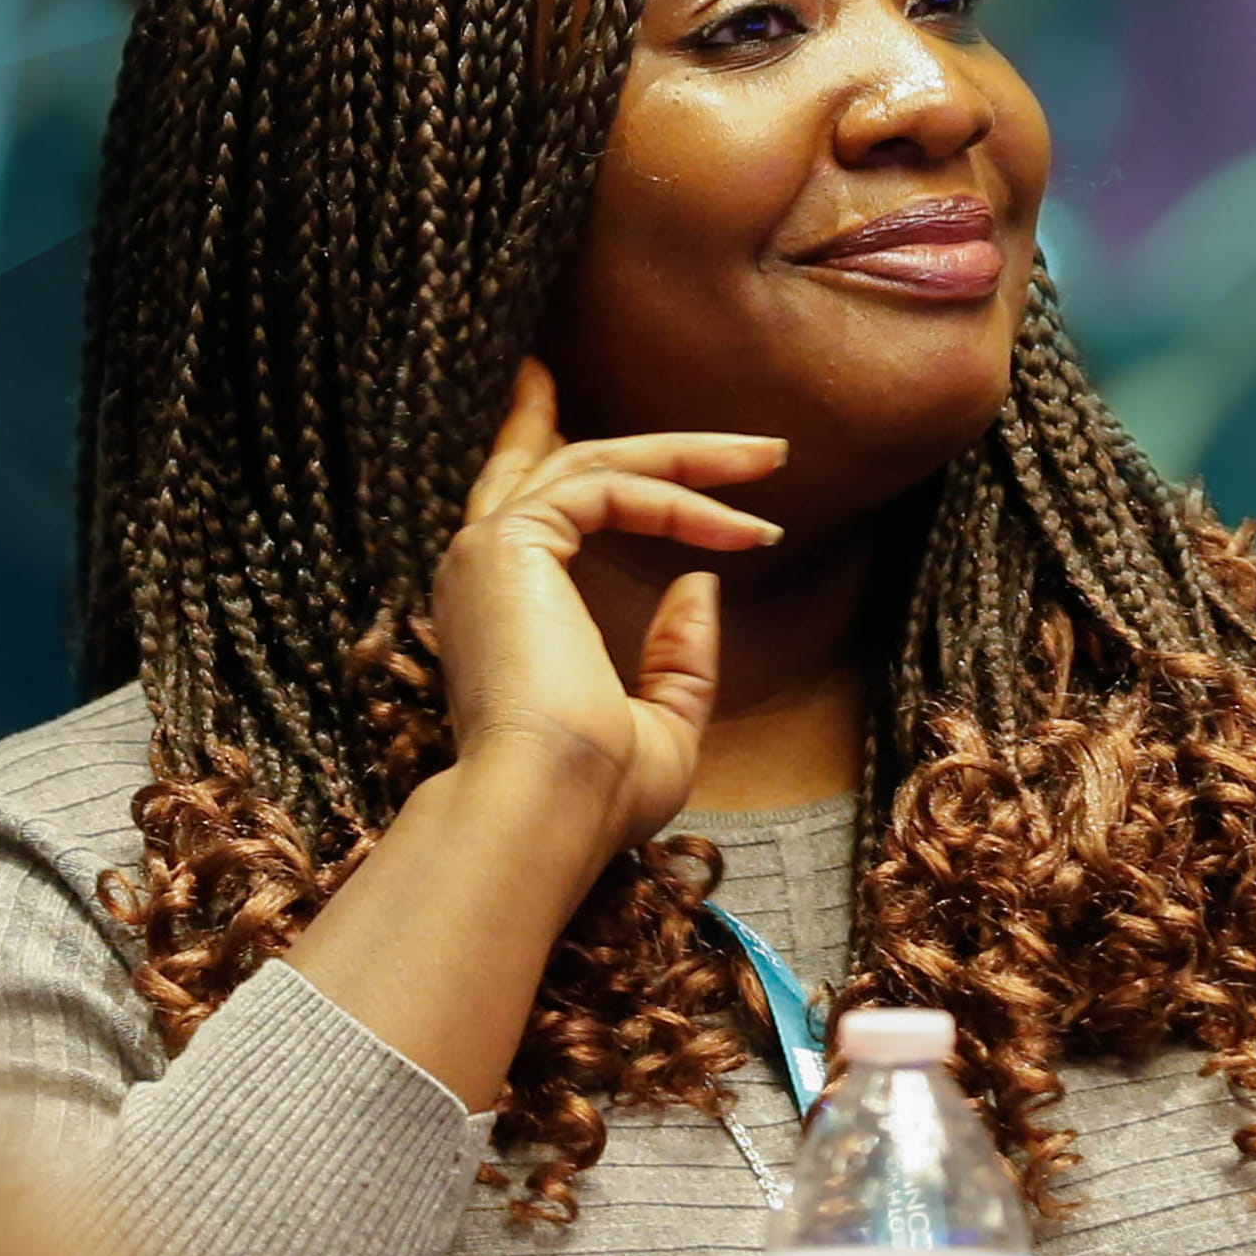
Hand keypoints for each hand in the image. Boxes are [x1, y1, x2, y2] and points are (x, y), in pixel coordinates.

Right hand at [434, 360, 783, 842]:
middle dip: (662, 447)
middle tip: (757, 446)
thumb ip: (678, 658)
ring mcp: (488, 550)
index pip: (551, 516)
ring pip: (594, 463)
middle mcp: (484, 571)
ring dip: (690, 456)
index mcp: (504, 614)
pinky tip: (744, 531)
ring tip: (772, 456)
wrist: (547, 809)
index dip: (630, 486)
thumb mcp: (661, 725)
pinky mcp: (509, 540)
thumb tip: (699, 582)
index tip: (728, 499)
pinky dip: (680, 500)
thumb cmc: (594, 795)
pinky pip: (609, 489)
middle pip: (565, 465)